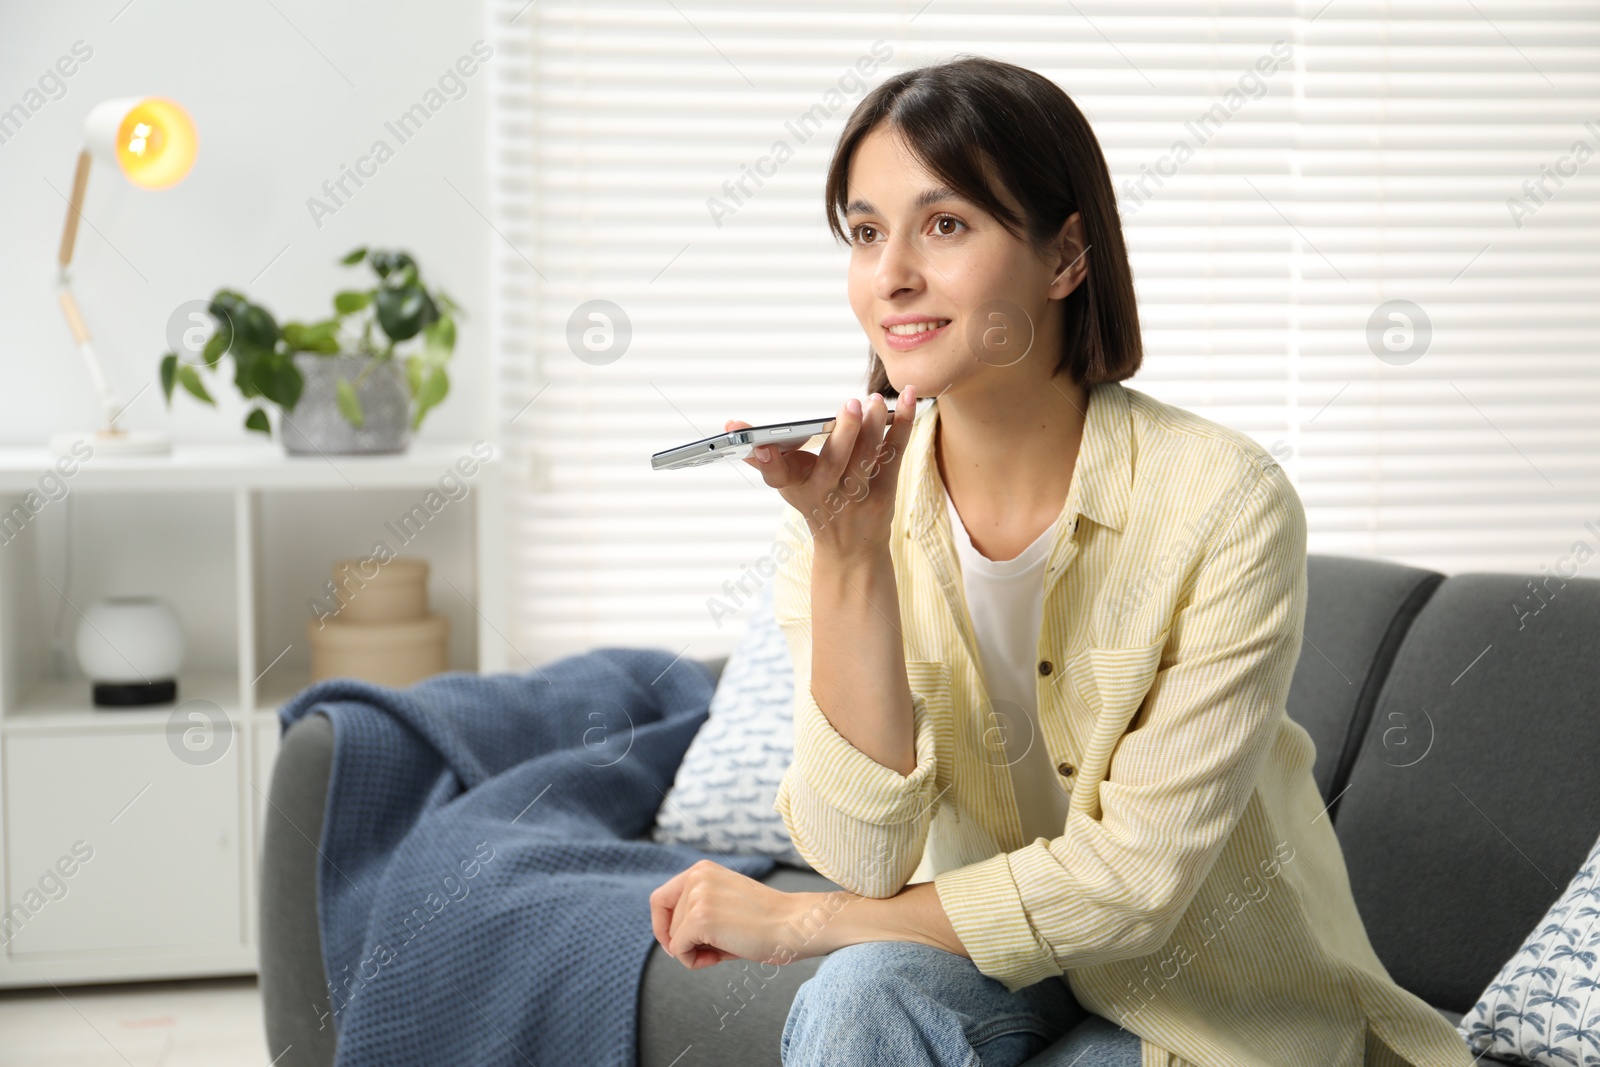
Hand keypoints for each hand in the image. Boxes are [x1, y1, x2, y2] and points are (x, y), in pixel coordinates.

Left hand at [649, 859, 836, 969]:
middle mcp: (697, 877)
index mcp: (702, 870)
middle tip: (712, 951)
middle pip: (665, 921)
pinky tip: (719, 957)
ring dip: (693, 952)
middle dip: (683, 943)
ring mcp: (698, 896)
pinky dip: (693, 962)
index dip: (662, 926)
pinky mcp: (700, 919)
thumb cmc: (765, 923)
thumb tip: (669, 942)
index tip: (678, 943)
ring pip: (672, 938)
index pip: (660, 899)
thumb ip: (696, 912)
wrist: (794, 925)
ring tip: (724, 950)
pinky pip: (678, 950)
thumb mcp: (724, 904)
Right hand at [724, 385, 916, 562]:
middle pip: (833, 464)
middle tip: (850, 404)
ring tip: (877, 400)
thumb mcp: (789, 487)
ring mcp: (858, 496)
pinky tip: (911, 399)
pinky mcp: (884, 491)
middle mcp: (827, 495)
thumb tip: (735, 433)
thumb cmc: (816, 504)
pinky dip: (903, 426)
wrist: (850, 549)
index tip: (756, 445)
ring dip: (875, 427)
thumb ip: (768, 460)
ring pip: (867, 458)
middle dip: (842, 434)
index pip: (777, 476)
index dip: (766, 460)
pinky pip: (894, 454)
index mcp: (797, 489)